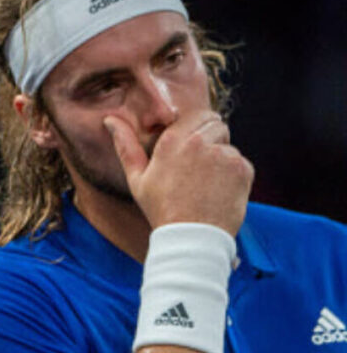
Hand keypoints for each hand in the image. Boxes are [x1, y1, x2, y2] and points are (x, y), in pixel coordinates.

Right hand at [105, 111, 253, 235]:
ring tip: (207, 185)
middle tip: (200, 169)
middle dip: (211, 139)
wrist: (191, 237)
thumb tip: (110, 120)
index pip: (197, 115)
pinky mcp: (242, 168)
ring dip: (221, 159)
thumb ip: (126, 145)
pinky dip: (234, 175)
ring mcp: (223, 154)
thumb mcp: (137, 179)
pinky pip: (241, 163)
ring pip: (229, 146)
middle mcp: (199, 142)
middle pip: (217, 125)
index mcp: (172, 141)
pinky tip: (219, 192)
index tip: (192, 148)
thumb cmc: (161, 209)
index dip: (196, 130)